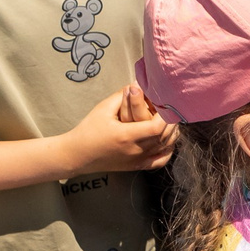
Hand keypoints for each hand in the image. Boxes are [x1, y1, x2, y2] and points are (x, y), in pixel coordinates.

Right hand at [62, 84, 177, 174]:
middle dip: (171, 122)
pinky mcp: (137, 166)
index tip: (165, 104)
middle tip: (170, 109)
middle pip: (164, 137)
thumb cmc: (88, 129)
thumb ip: (122, 96)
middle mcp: (135, 150)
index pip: (157, 127)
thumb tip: (138, 84)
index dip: (166, 116)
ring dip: (171, 133)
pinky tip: (167, 140)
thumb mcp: (103, 109)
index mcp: (126, 136)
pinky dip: (168, 150)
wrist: (77, 155)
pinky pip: (161, 161)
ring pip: (165, 148)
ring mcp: (138, 160)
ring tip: (170, 120)